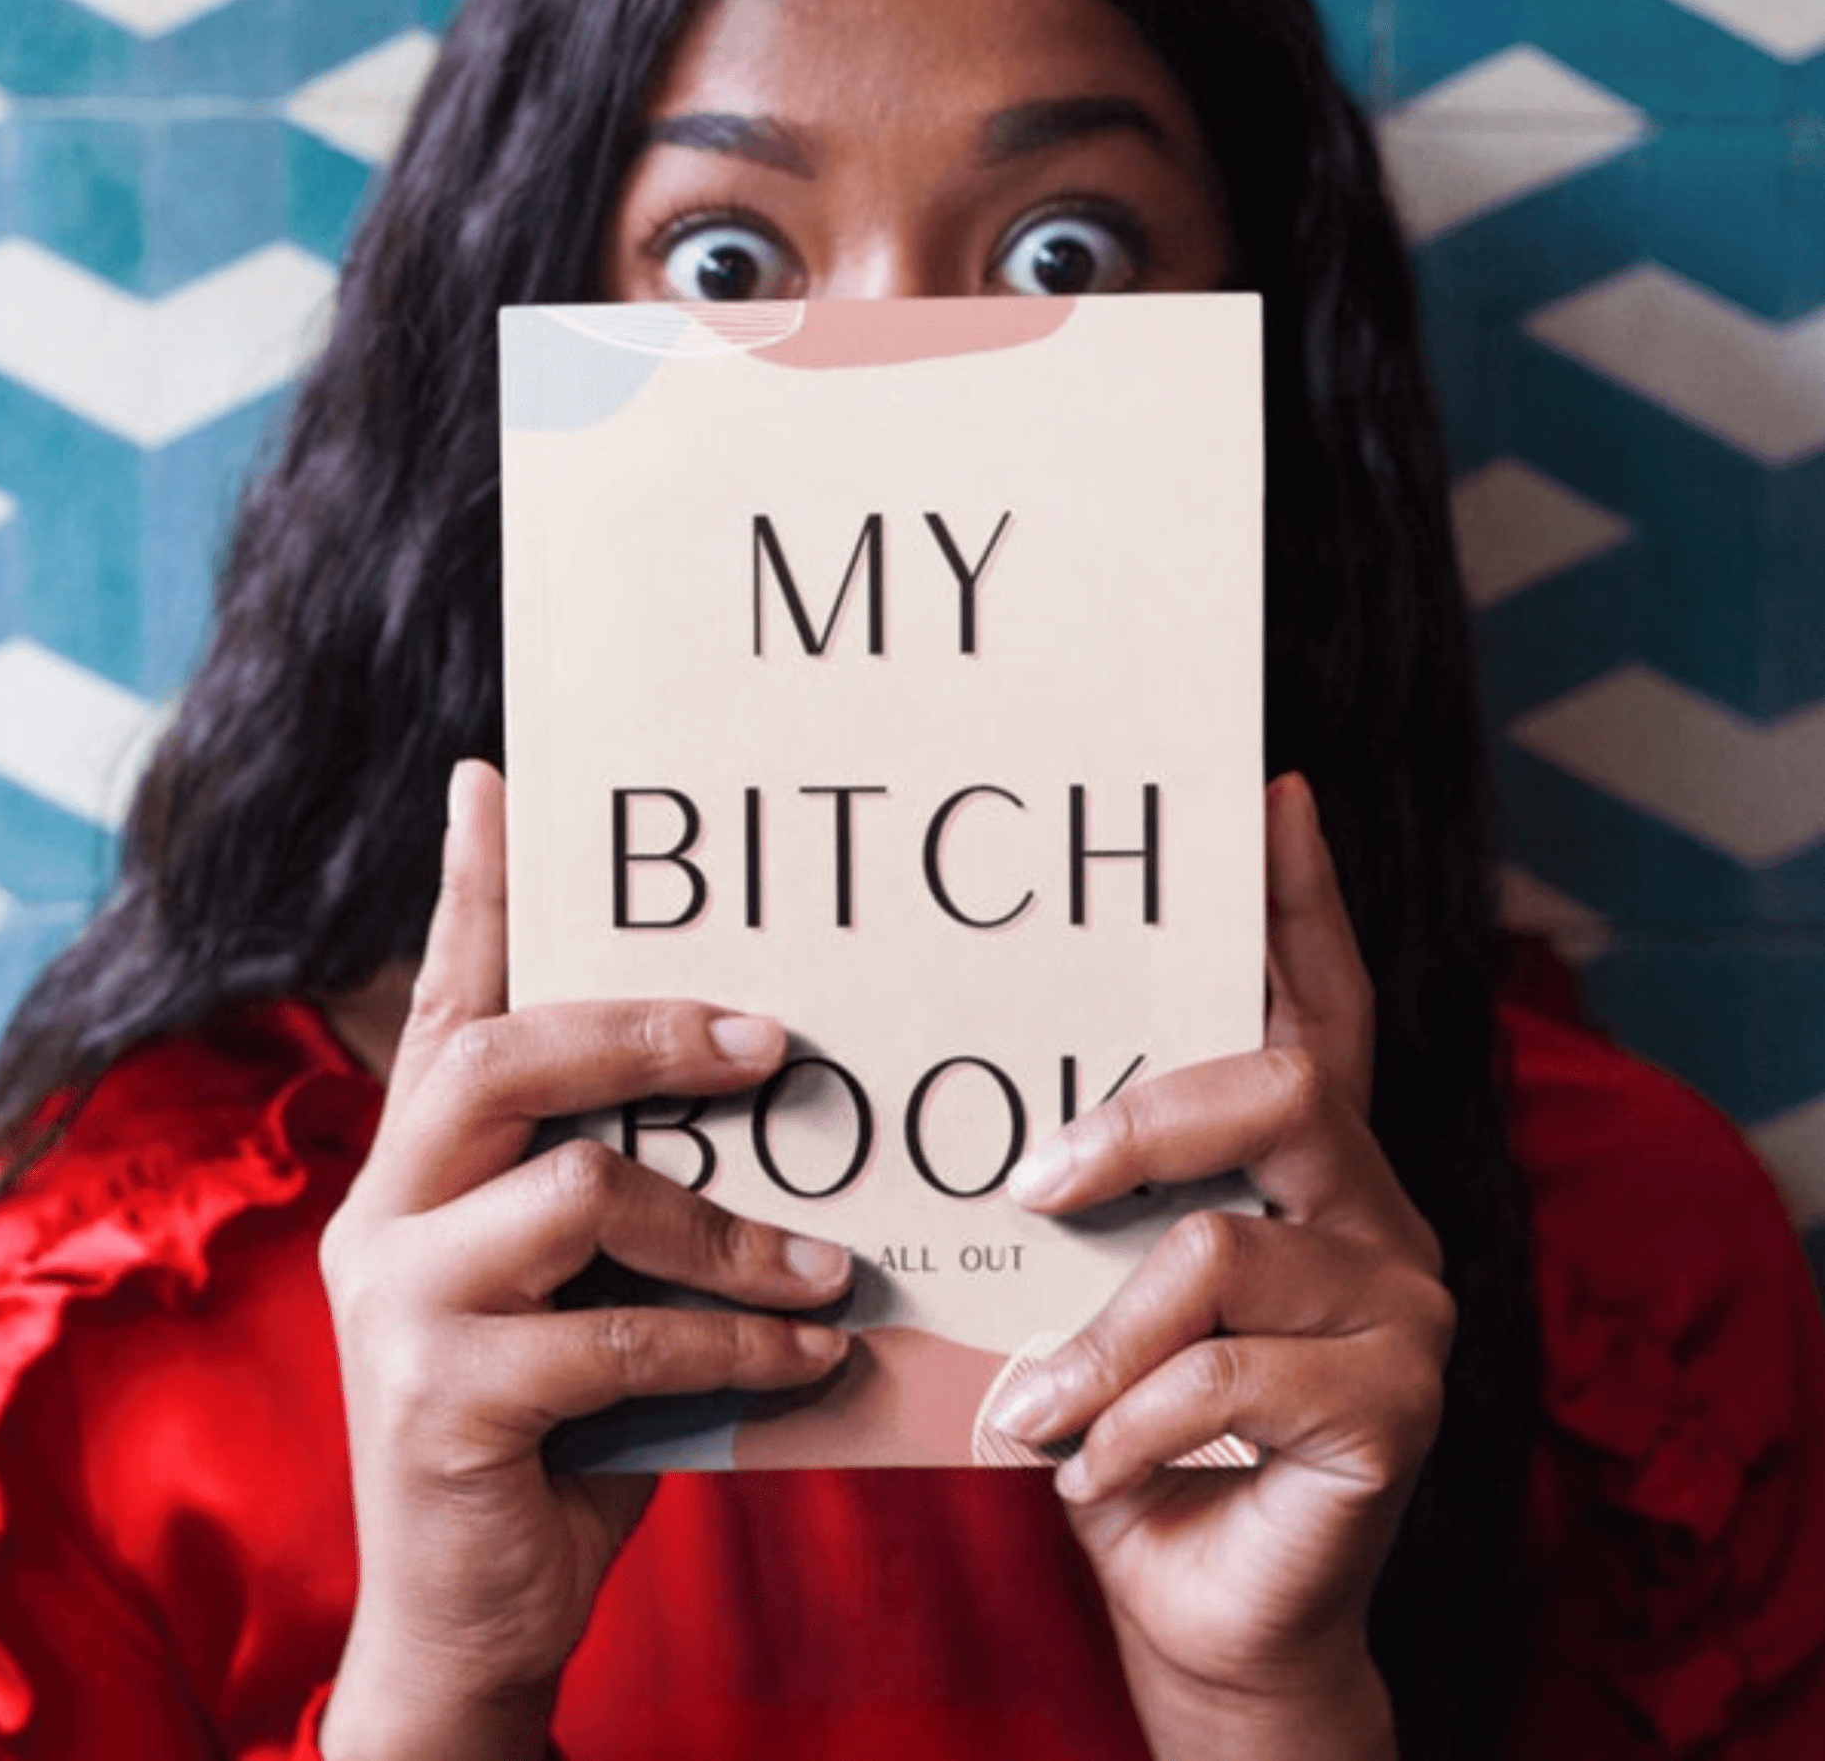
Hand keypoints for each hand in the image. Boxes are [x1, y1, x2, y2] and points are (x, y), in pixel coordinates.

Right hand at [316, 760, 851, 1760]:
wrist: (474, 1614)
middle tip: (771, 1041)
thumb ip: (627, 1194)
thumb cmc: (558, 1424)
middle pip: (502, 1057)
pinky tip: (809, 1359)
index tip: (496, 777)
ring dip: (728, 1229)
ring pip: (578, 1192)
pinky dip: (732, 1345)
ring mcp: (396, 1304)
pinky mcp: (435, 1402)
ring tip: (829, 1268)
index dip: (475, 888)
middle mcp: (384, 1209)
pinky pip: (615, 1336)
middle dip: (646, 1030)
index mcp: (420, 1165)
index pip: (449, 998)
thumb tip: (772, 1089)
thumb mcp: (587, 1288)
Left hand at [992, 773, 1450, 1758]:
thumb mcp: (1099, 1294)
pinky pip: (1228, 1377)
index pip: (1317, 1009)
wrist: (1206, 1609)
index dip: (1297, 903)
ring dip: (1098, 1340)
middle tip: (1033, 1178)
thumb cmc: (1136, 1431)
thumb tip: (998, 1121)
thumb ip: (1094, 1204)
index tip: (1267, 795)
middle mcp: (1378, 1214)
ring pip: (1224, 1252)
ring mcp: (1404, 1308)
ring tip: (1034, 1406)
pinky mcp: (1399, 1408)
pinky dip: (1128, 1422)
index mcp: (1310, 1171)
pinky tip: (1089, 1466)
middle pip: (1284, 1085)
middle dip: (1137, 1124)